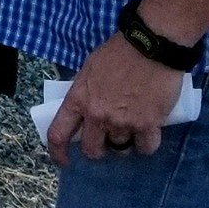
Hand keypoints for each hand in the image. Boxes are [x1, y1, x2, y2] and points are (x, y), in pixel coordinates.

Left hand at [46, 34, 183, 167]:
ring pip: (120, 149)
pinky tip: (150, 132)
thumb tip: (85, 108)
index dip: (58, 153)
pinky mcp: (147, 125)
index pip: (58, 134)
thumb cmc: (119, 52)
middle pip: (91, 149)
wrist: (150, 45)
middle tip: (107, 140)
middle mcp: (97, 115)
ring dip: (125, 142)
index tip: (64, 161)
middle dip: (98, 149)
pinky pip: (146, 147)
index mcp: (79, 99)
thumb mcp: (90, 69)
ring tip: (133, 127)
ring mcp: (122, 122)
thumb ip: (86, 92)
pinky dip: (147, 143)